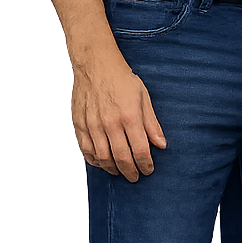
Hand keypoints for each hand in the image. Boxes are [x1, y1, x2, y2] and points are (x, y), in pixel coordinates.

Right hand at [70, 52, 166, 181]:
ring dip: (113, 169)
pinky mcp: (80, 124)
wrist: (96, 65)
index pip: (140, 150)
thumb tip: (161, 145)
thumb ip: (152, 124)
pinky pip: (86, 150)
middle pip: (121, 158)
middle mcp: (110, 123)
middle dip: (131, 171)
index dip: (145, 164)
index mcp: (129, 116)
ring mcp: (93, 125)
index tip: (149, 170)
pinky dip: (95, 161)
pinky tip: (102, 163)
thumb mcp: (144, 98)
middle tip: (135, 177)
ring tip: (120, 172)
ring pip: (102, 158)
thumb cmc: (122, 80)